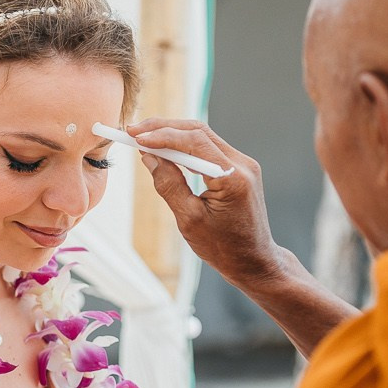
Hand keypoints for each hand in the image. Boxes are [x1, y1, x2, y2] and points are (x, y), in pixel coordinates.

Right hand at [127, 121, 284, 289]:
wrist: (253, 260)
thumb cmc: (223, 247)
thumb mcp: (189, 219)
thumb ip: (169, 185)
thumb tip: (149, 157)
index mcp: (232, 178)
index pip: (194, 141)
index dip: (162, 135)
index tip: (136, 136)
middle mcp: (242, 164)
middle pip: (199, 131)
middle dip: (164, 128)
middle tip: (134, 131)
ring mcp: (243, 164)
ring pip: (203, 136)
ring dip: (173, 134)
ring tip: (144, 137)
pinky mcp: (239, 168)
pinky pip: (209, 148)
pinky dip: (185, 146)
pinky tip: (166, 150)